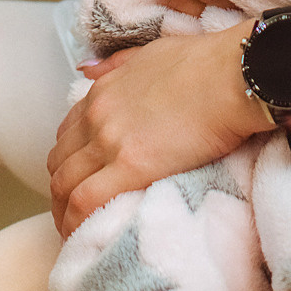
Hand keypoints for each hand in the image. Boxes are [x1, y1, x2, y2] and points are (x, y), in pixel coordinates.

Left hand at [48, 21, 266, 235]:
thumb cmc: (203, 64)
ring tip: (79, 233)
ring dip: (65, 212)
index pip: (66, 135)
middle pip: (59, 163)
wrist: (230, 77)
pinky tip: (85, 236)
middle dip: (62, 191)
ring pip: (65, 186)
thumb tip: (87, 69)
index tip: (80, 180)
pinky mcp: (131, 166)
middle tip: (76, 213)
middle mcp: (98, 117)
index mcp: (102, 92)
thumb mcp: (149, 53)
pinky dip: (77, 222)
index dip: (68, 162)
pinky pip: (86, 202)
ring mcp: (110, 141)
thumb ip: (116, 65)